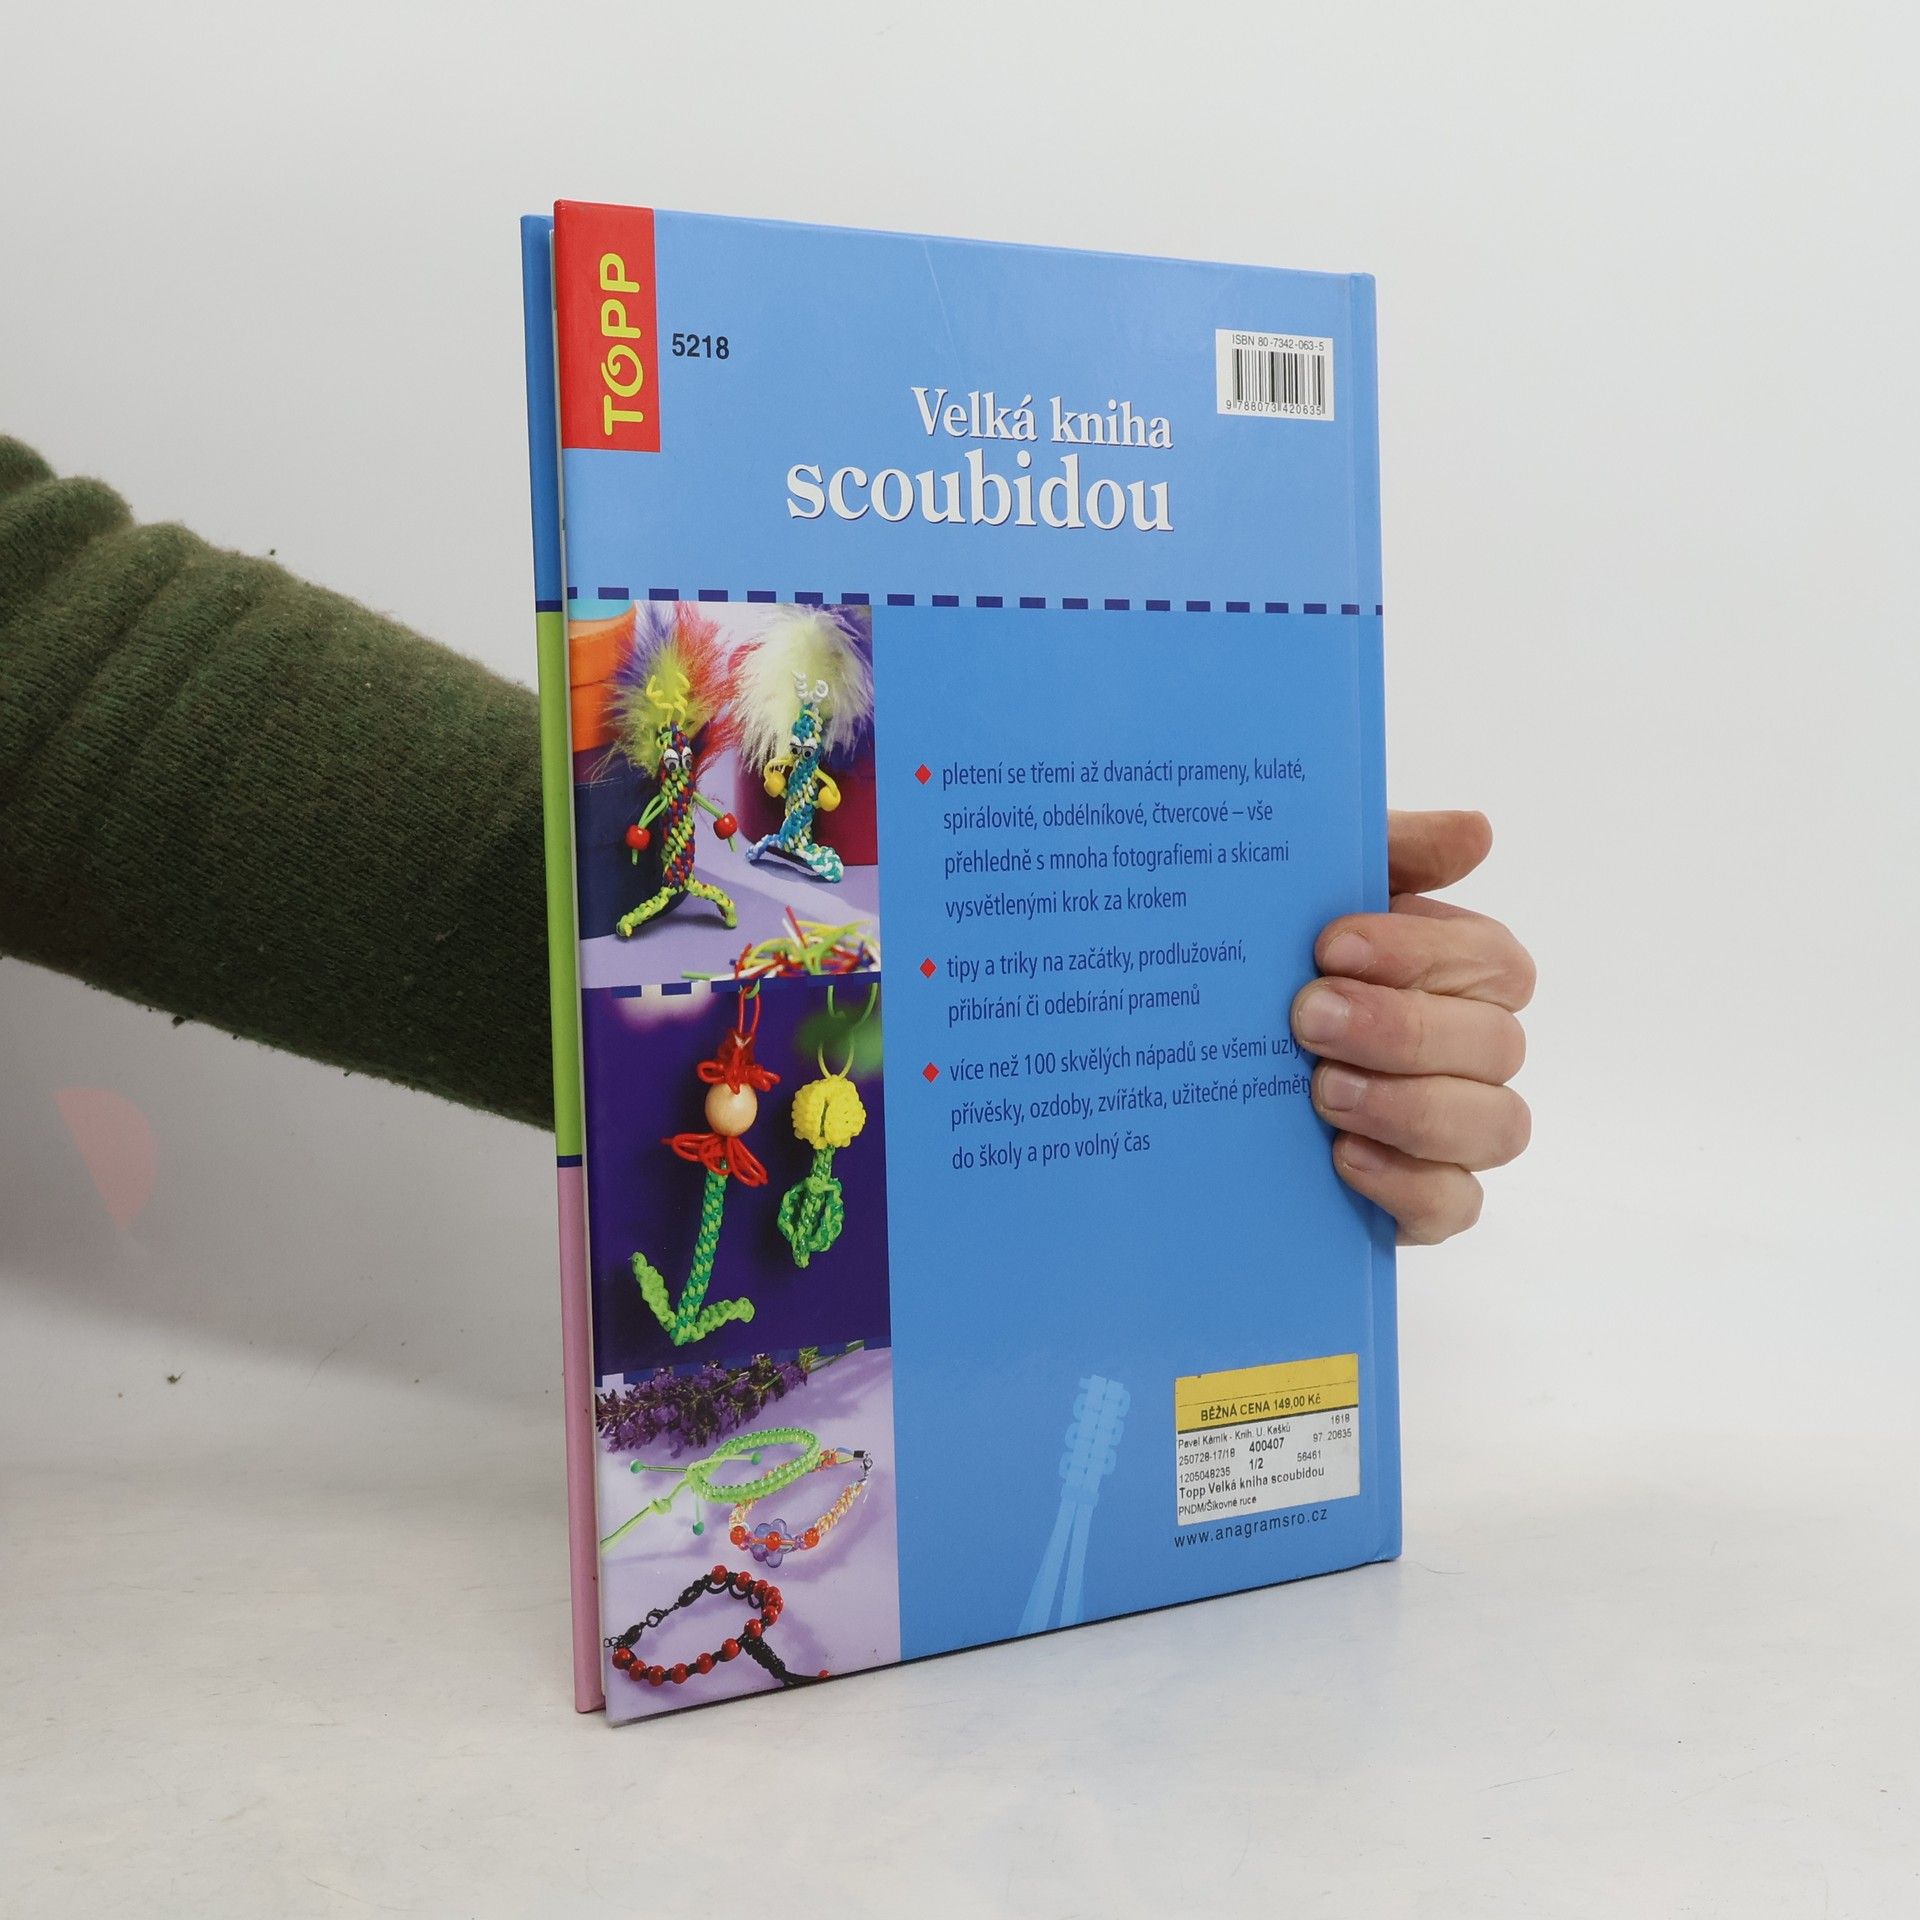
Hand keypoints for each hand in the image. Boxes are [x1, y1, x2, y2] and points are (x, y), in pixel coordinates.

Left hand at [1292, 810, 1532, 1243]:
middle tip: (1307, 1019)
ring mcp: (1456, 1128)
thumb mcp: (1314, 895)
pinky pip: (1457, 1203)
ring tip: (1321, 1091)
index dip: (1420, 954)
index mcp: (1461, 969)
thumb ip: (1390, 854)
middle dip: (1401, 1029)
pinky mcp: (1425, 1197)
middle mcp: (1473, 1048)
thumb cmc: (1276, 965)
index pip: (1492, 960)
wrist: (1197, 1058)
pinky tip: (1343, 1157)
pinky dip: (1409, 1183)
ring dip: (1411, 1106)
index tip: (1329, 946)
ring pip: (1496, 1125)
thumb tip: (1476, 831)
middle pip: (1497, 1043)